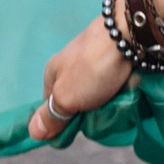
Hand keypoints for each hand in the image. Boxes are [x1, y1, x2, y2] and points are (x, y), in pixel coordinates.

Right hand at [28, 10, 131, 142]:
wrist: (130, 31)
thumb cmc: (92, 67)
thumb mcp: (66, 98)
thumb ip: (51, 116)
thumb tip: (33, 131)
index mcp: (53, 72)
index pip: (51, 107)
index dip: (62, 122)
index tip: (77, 128)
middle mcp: (71, 64)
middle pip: (78, 101)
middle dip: (91, 110)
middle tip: (102, 110)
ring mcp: (94, 58)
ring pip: (100, 92)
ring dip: (110, 99)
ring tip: (119, 96)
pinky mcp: (116, 55)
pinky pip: (117, 80)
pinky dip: (123, 85)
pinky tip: (130, 85)